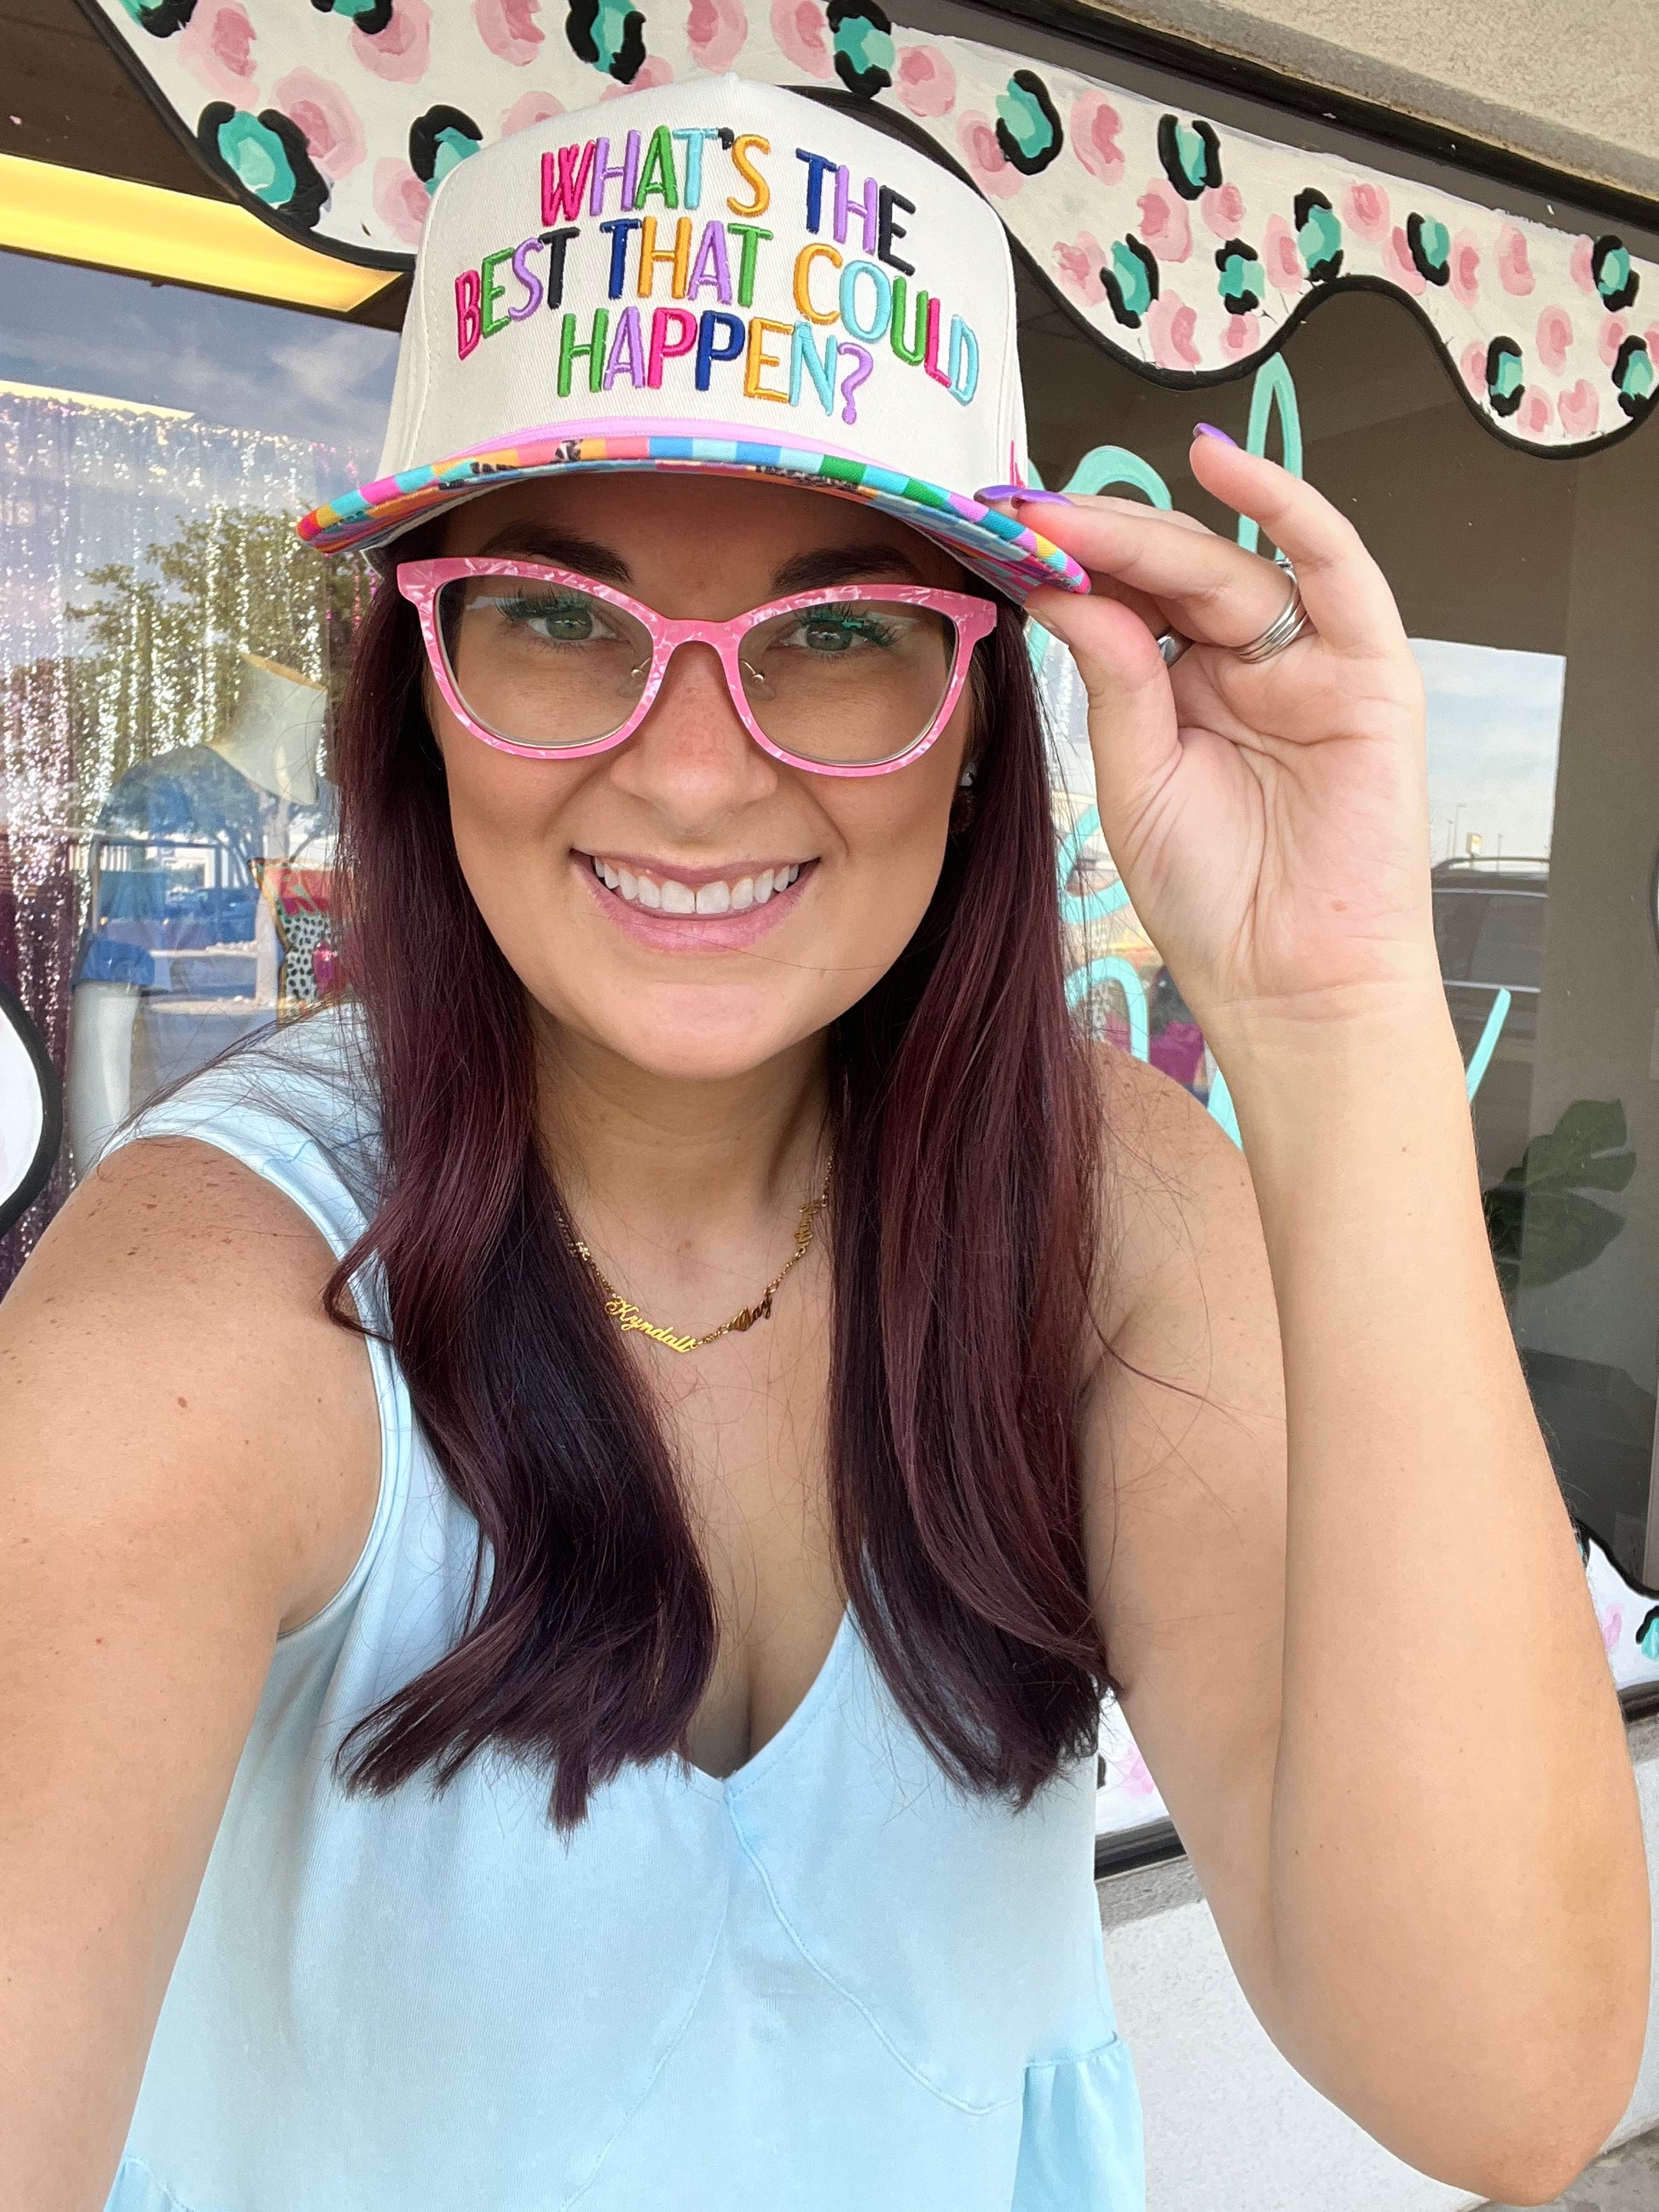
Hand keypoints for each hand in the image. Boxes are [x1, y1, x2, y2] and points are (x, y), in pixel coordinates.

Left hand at [1024, 436, 1439, 1055]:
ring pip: (1230, 563)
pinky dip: (1288, 506)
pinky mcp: (1369, 669)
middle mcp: (1246, 663)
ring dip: (1150, 531)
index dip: (1065, 563)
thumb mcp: (1135, 781)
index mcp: (1184, 690)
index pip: (1126, 600)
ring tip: (1068, 511)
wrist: (1292, 986)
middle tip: (1014, 513)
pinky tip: (1221, 461)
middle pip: (1171, 571)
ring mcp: (1308, 661)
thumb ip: (1112, 681)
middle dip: (1091, 538)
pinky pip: (1336, 568)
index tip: (990, 534)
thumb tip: (1063, 587)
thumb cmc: (1215, 902)